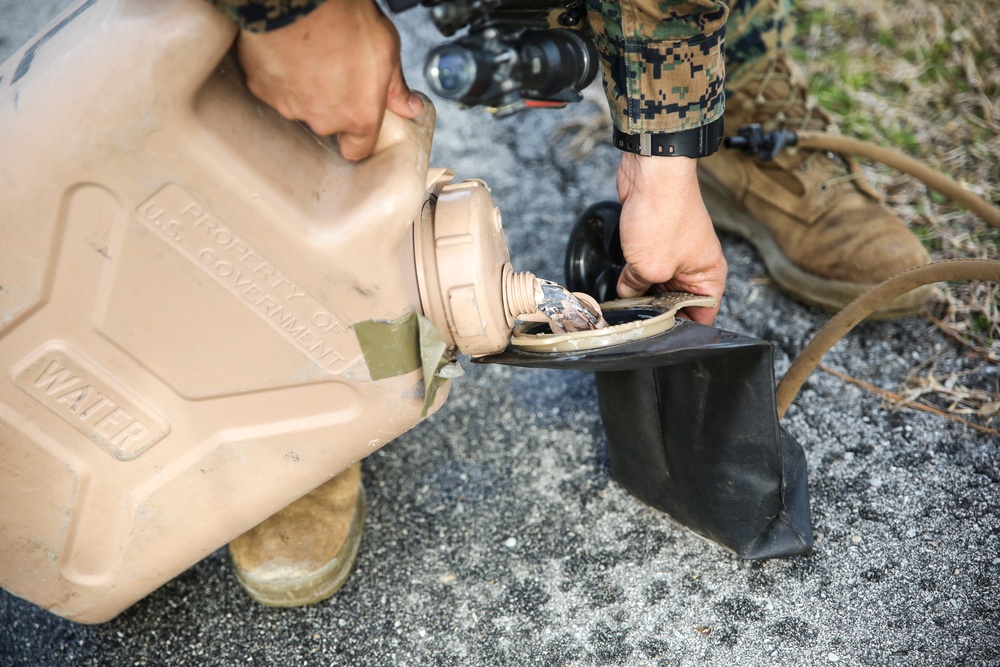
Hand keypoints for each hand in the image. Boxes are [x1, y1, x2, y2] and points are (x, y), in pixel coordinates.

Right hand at [235, 0, 423, 160]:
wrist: (297, 0)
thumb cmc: (344, 19)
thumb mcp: (386, 48)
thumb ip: (396, 88)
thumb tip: (409, 107)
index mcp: (358, 116)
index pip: (357, 150)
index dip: (358, 138)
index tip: (359, 123)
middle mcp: (322, 119)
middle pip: (328, 123)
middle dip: (333, 102)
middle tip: (338, 69)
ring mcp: (289, 106)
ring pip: (300, 105)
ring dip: (306, 88)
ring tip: (313, 55)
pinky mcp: (261, 88)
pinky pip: (274, 87)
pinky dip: (281, 74)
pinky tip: (290, 52)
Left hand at [615, 152, 727, 324]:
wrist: (652, 171)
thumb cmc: (664, 213)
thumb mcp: (649, 266)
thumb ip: (637, 289)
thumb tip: (627, 296)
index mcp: (709, 276)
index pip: (703, 315)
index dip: (684, 330)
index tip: (663, 340)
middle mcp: (696, 265)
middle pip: (678, 302)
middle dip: (657, 312)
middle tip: (637, 324)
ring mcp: (676, 251)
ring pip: (659, 284)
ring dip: (643, 292)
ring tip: (627, 306)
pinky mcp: (656, 239)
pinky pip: (646, 266)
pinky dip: (634, 274)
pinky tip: (620, 284)